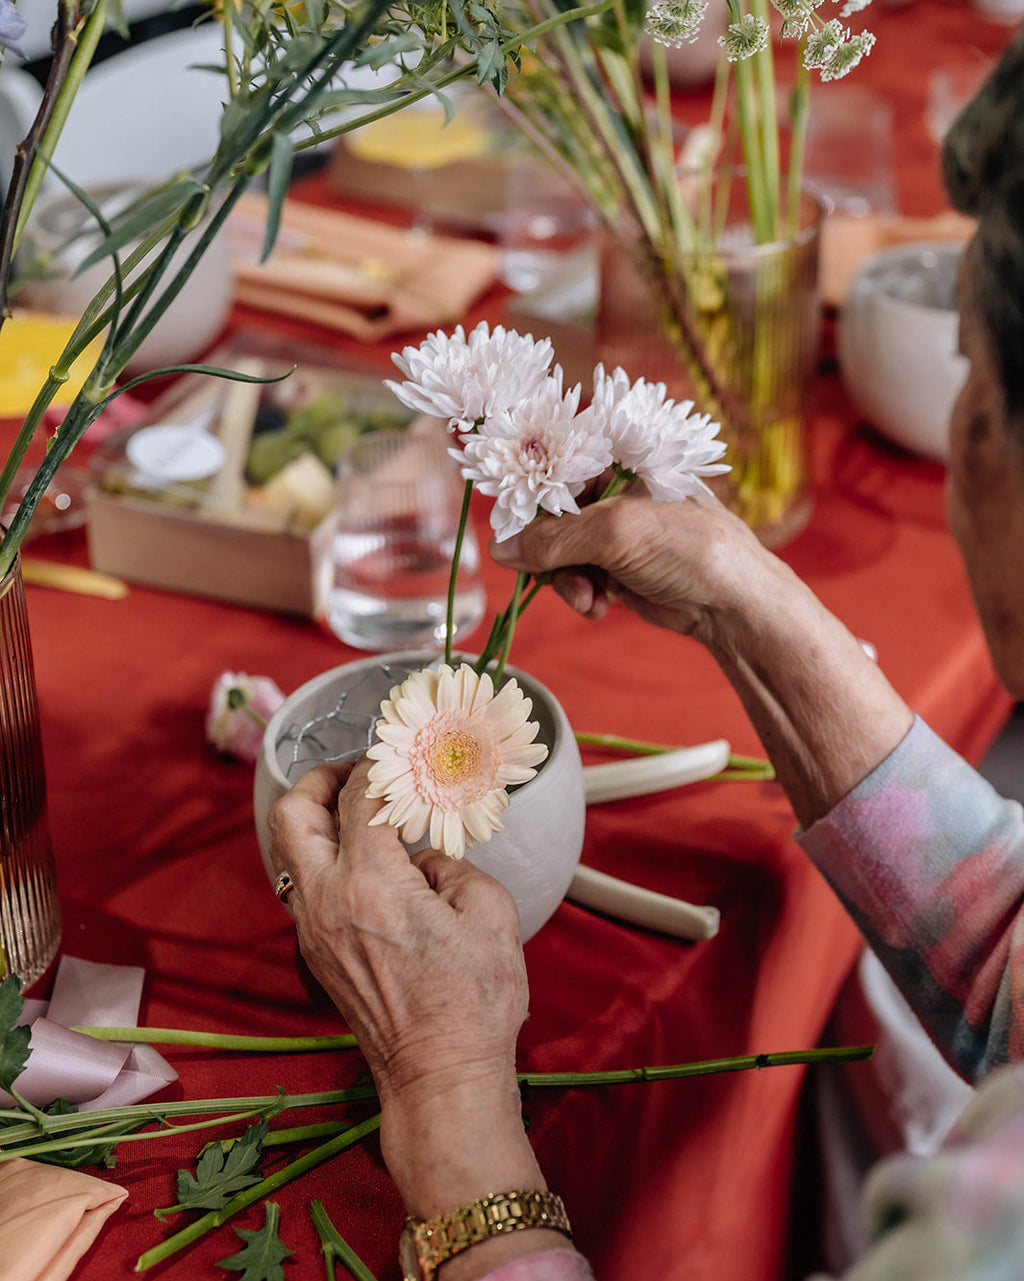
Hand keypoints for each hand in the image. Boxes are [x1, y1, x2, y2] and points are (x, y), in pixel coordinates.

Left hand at [266, 759, 566, 1250]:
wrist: (439, 1075)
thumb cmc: (474, 1001)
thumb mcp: (489, 912)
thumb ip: (452, 865)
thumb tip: (423, 857)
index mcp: (373, 883)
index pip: (356, 798)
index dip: (375, 766)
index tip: (393, 757)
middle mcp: (328, 901)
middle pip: (291, 815)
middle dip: (317, 780)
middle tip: (351, 774)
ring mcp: (312, 930)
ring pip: (288, 853)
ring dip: (315, 822)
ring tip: (356, 815)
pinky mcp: (314, 954)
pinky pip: (303, 887)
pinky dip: (323, 860)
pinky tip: (364, 865)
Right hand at [490, 489, 766, 639]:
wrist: (733, 604)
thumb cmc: (688, 547)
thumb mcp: (614, 533)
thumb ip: (552, 539)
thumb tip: (499, 549)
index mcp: (618, 465)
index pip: (555, 472)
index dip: (529, 500)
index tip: (509, 529)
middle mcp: (614, 495)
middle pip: (551, 519)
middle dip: (549, 554)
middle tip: (553, 577)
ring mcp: (616, 535)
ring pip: (560, 554)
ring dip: (566, 581)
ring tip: (587, 600)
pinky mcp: (618, 569)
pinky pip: (578, 578)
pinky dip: (581, 595)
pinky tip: (597, 606)